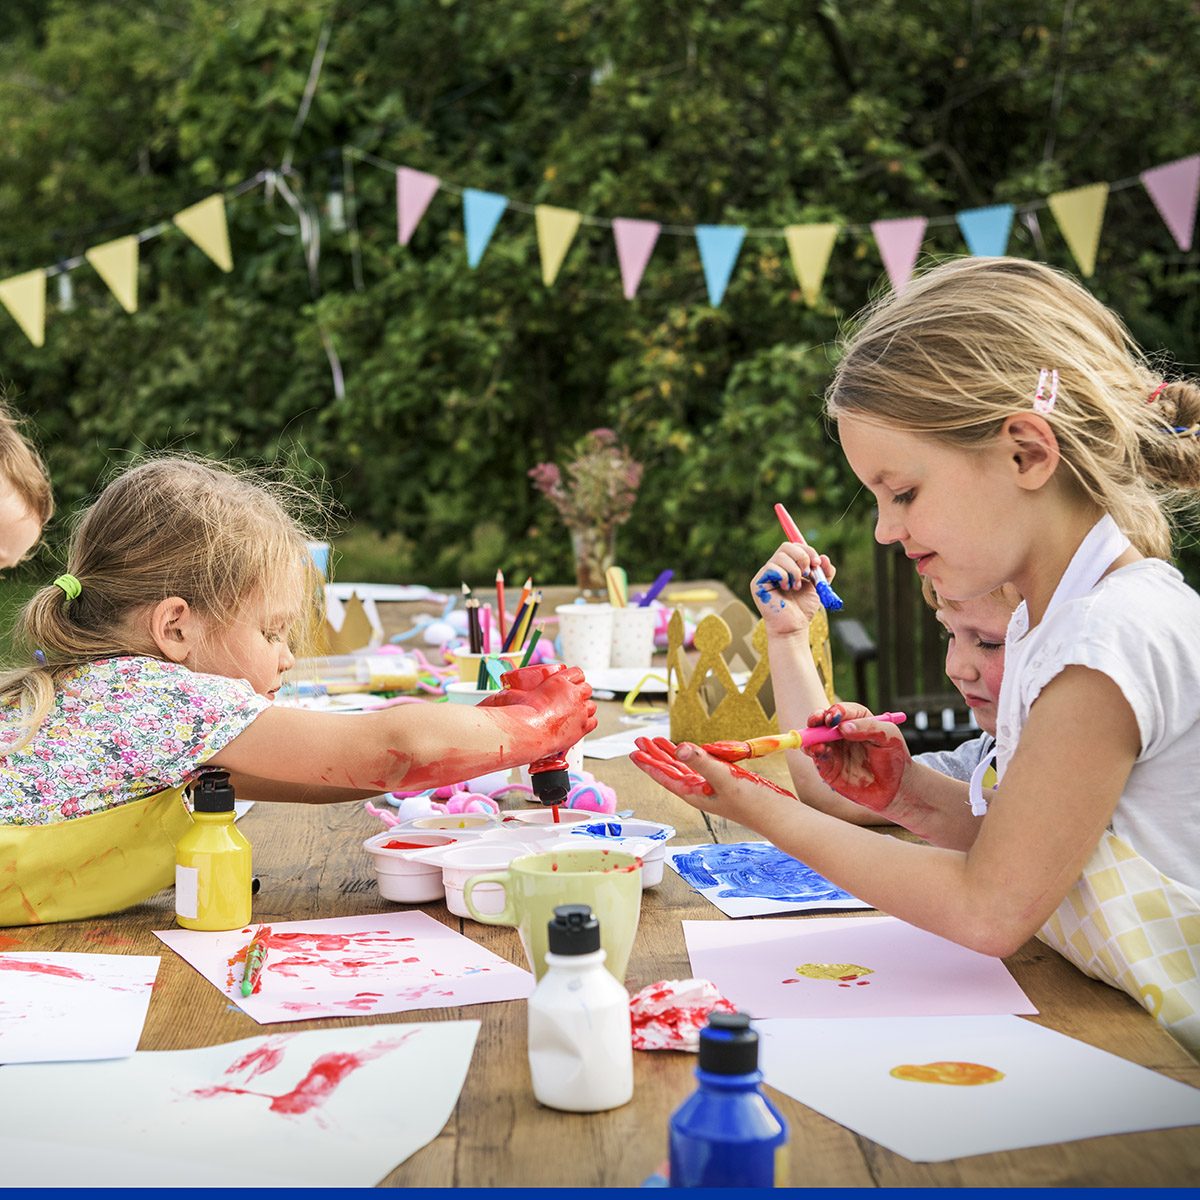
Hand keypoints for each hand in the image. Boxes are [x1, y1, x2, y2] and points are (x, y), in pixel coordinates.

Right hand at [480, 663, 596, 748]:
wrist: (526, 733)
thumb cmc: (518, 714)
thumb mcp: (512, 695)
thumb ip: (511, 692)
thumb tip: (502, 695)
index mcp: (559, 681)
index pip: (577, 672)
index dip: (575, 678)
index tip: (570, 683)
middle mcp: (573, 694)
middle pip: (587, 688)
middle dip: (580, 693)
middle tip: (570, 700)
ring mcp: (580, 711)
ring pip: (592, 705)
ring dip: (585, 708)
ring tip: (574, 714)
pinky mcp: (582, 728)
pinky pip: (593, 722)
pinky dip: (588, 723)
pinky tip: (579, 725)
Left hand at [630, 735, 796, 825]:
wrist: (778, 815)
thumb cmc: (753, 803)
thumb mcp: (725, 778)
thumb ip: (702, 762)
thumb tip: (680, 747)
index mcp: (695, 793)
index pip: (666, 776)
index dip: (649, 764)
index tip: (634, 752)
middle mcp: (700, 791)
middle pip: (671, 770)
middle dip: (655, 755)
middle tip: (640, 740)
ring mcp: (712, 787)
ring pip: (685, 768)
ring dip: (670, 754)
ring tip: (657, 742)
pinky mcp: (724, 783)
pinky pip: (701, 767)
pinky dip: (692, 757)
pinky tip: (689, 751)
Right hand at [750, 542, 834, 636]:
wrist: (794, 626)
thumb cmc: (803, 608)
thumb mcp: (818, 587)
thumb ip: (823, 572)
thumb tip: (824, 557)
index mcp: (788, 566)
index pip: (795, 547)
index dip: (808, 550)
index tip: (818, 563)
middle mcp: (775, 568)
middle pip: (786, 546)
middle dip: (802, 556)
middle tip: (808, 572)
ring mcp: (765, 574)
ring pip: (779, 556)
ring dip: (794, 571)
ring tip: (796, 587)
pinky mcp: (757, 582)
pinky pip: (771, 568)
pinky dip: (784, 577)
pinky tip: (786, 589)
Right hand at [803, 703, 908, 812]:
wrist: (896, 788)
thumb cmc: (895, 757)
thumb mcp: (889, 736)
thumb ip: (868, 728)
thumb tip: (843, 727)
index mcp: (856, 719)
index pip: (841, 710)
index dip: (835, 711)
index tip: (833, 718)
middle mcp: (841, 733)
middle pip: (821, 721)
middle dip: (816, 719)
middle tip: (816, 722)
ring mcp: (834, 749)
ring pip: (814, 738)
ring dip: (811, 738)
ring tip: (818, 744)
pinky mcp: (828, 767)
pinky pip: (817, 757)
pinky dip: (814, 753)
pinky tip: (820, 752)